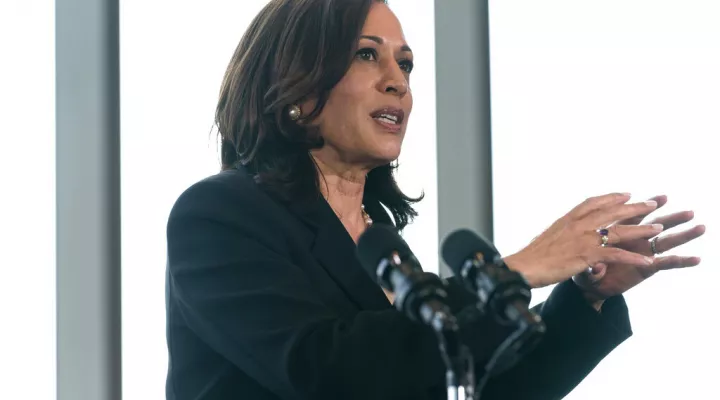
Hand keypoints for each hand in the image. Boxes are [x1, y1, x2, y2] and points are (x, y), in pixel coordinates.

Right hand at [504, 193, 660, 287]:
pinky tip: (647, 260)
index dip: (611, 197)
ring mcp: (583, 239)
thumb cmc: (531, 257)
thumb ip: (560, 234)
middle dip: (634, 207)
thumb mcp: (546, 238)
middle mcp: (577, 225)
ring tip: (659, 228)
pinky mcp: (587, 255)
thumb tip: (561, 234)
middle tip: (652, 202)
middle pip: (611, 211)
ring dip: (641, 229)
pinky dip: (633, 258)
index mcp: (567, 219)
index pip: (592, 202)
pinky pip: (616, 255)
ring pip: (619, 231)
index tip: (625, 194)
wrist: (523, 267)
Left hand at [573, 195, 704, 306]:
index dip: (646, 207)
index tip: (661, 198)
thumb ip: (590, 265)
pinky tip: (696, 259)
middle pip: (653, 225)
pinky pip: (665, 264)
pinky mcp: (646, 269)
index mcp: (616, 231)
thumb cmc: (583, 268)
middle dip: (671, 217)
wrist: (588, 286)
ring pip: (664, 241)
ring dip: (682, 234)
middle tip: (688, 211)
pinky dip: (680, 261)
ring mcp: (641, 253)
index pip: (631, 215)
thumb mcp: (582, 266)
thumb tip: (596, 267)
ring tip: (699, 227)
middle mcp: (632, 239)